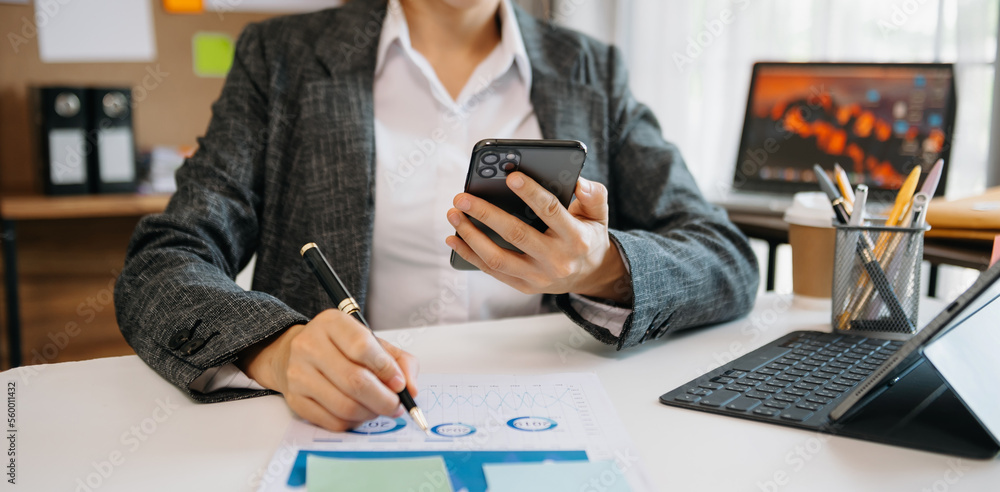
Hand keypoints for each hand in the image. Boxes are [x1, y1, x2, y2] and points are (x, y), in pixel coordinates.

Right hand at [236, 309, 418, 431]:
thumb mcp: (372, 342)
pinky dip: (354, 422)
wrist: (296, 355)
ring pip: (344, 405)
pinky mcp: (295, 400)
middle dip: (384, 399)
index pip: (362, 346)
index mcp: (332, 323)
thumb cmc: (341, 349)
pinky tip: (359, 413)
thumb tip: (411, 388)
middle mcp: (309, 345)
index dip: (386, 369)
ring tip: (378, 408)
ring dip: (371, 413)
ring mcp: (298, 374)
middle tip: (396, 405)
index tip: (400, 383)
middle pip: (354, 381)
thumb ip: (399, 361)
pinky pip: (332, 421)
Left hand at [446, 172, 631, 302]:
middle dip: (486, 214)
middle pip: (516, 234)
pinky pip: (492, 271)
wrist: (590, 275)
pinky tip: (453, 238)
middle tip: (462, 197)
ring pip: (498, 258)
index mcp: (576, 238)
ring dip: (471, 236)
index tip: (510, 176)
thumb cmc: (588, 236)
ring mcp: (539, 276)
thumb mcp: (599, 214)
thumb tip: (577, 180)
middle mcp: (557, 260)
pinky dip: (470, 255)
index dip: (530, 193)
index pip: (551, 211)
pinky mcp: (525, 286)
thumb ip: (593, 194)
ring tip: (454, 215)